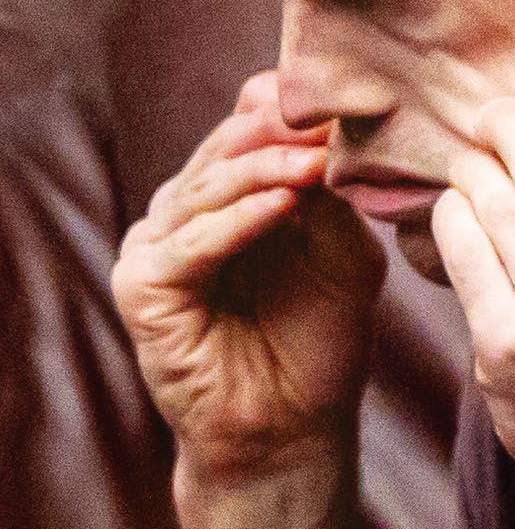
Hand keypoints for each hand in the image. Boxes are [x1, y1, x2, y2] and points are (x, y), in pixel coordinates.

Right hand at [113, 73, 385, 505]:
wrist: (293, 432)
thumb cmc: (321, 342)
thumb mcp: (342, 251)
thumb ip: (334, 194)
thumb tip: (337, 127)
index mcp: (227, 194)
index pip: (250, 127)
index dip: (298, 110)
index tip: (357, 96)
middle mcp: (184, 211)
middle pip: (230, 147)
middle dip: (287, 131)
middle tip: (339, 116)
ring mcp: (155, 245)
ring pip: (210, 187)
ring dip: (268, 169)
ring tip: (319, 159)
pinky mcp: (141, 287)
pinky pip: (192, 242)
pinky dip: (239, 220)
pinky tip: (284, 203)